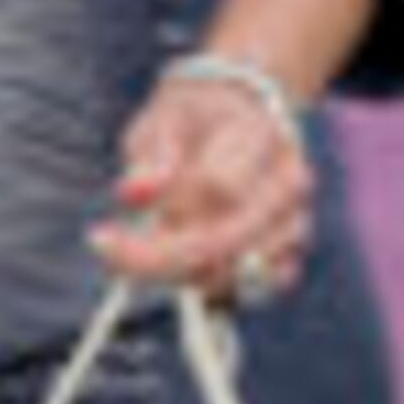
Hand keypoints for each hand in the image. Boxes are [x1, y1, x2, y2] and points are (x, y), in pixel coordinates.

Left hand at [91, 49, 314, 306]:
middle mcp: (287, 182)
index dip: (164, 207)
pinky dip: (215, 284)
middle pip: (225, 240)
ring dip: (180, 270)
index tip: (111, 220)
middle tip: (108, 249)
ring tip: (150, 244)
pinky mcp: (291, 252)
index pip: (218, 186)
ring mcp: (295, 221)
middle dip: (158, 256)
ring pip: (234, 271)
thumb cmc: (194, 118)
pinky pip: (257, 288)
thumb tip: (135, 194)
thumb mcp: (160, 119)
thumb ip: (149, 155)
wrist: (241, 115)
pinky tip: (182, 265)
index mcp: (259, 134)